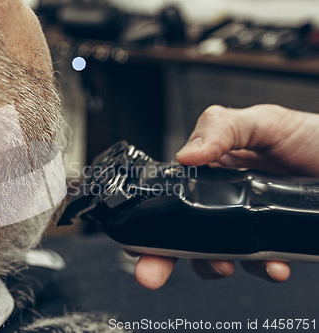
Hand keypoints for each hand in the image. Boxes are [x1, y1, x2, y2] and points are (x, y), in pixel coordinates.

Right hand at [135, 104, 318, 289]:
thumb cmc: (311, 136)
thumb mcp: (263, 121)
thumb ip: (223, 128)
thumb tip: (186, 155)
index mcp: (210, 170)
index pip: (170, 197)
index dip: (149, 220)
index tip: (135, 240)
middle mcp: (223, 199)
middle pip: (182, 234)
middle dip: (162, 258)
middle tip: (149, 274)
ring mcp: (247, 223)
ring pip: (216, 254)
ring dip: (213, 266)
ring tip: (224, 264)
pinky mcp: (272, 240)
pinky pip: (259, 263)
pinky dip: (262, 269)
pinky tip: (273, 265)